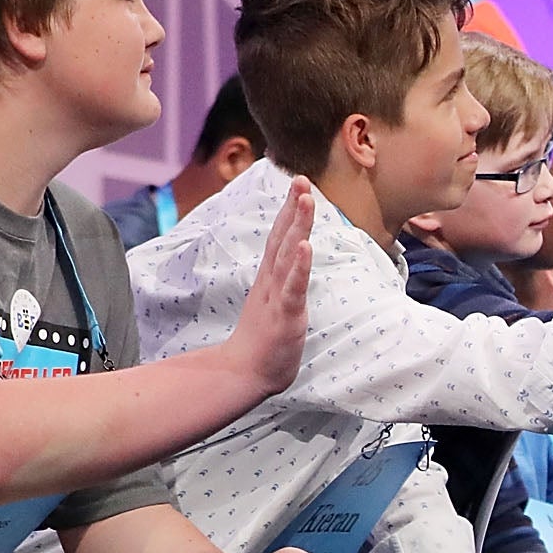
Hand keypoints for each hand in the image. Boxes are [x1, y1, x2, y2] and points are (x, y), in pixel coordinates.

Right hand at [223, 175, 317, 395]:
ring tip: (306, 199)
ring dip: (298, 226)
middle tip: (301, 179)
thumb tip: (290, 266)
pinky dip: (299, 266)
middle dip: (294, 207)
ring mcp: (276, 296)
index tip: (298, 184)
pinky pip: (293, 287)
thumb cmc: (262, 341)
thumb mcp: (274, 303)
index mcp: (270, 278)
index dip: (289, 211)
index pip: (280, 238)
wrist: (246, 373)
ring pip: (288, 255)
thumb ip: (282, 283)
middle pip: (283, 237)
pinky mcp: (284, 315)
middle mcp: (271, 281)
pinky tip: (305, 246)